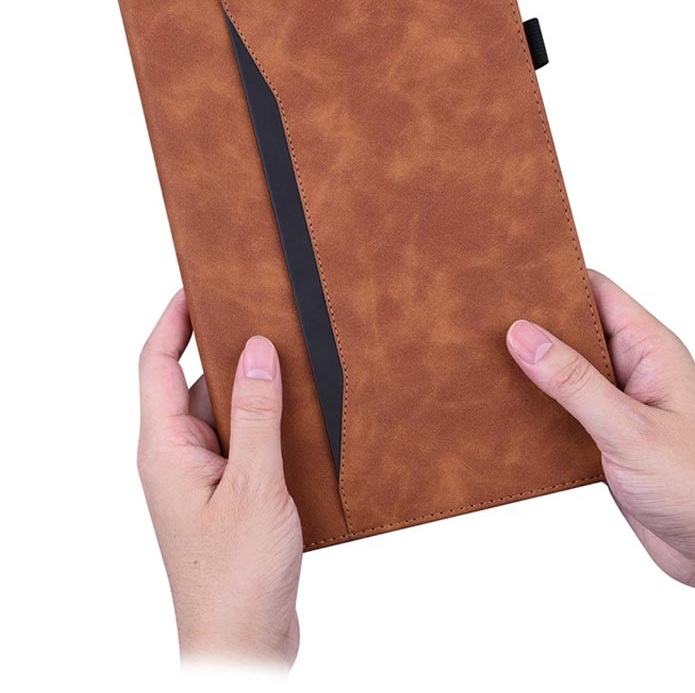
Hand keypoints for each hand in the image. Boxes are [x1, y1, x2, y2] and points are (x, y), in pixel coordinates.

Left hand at [137, 288, 302, 669]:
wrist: (244, 644)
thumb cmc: (237, 577)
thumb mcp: (255, 485)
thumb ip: (256, 415)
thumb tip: (258, 350)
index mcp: (167, 450)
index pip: (157, 366)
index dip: (172, 321)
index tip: (196, 286)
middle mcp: (179, 459)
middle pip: (196, 384)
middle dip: (226, 349)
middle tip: (264, 315)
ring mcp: (204, 478)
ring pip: (226, 414)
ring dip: (255, 390)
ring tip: (293, 363)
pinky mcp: (229, 495)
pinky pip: (246, 442)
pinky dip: (269, 424)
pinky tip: (302, 418)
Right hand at [506, 270, 694, 664]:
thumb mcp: (629, 429)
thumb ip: (574, 382)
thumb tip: (523, 335)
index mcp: (651, 349)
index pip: (598, 292)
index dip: (554, 280)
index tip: (509, 277)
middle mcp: (635, 368)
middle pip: (576, 328)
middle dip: (534, 325)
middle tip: (484, 321)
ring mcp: (621, 402)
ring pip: (567, 370)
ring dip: (533, 369)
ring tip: (486, 363)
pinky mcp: (608, 434)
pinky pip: (566, 406)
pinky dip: (539, 406)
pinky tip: (508, 410)